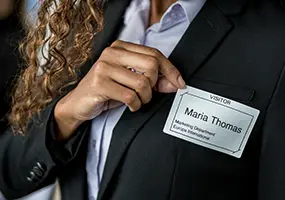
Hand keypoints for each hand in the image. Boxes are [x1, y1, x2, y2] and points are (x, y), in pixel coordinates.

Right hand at [54, 40, 184, 139]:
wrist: (78, 103)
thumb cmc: (107, 90)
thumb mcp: (132, 83)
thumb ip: (154, 81)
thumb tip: (176, 83)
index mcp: (121, 47)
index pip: (155, 54)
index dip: (171, 70)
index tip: (180, 84)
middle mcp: (112, 53)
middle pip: (152, 65)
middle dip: (155, 85)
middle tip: (148, 93)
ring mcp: (104, 67)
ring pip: (142, 83)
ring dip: (145, 98)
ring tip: (138, 101)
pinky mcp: (99, 83)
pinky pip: (130, 96)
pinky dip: (135, 105)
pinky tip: (131, 106)